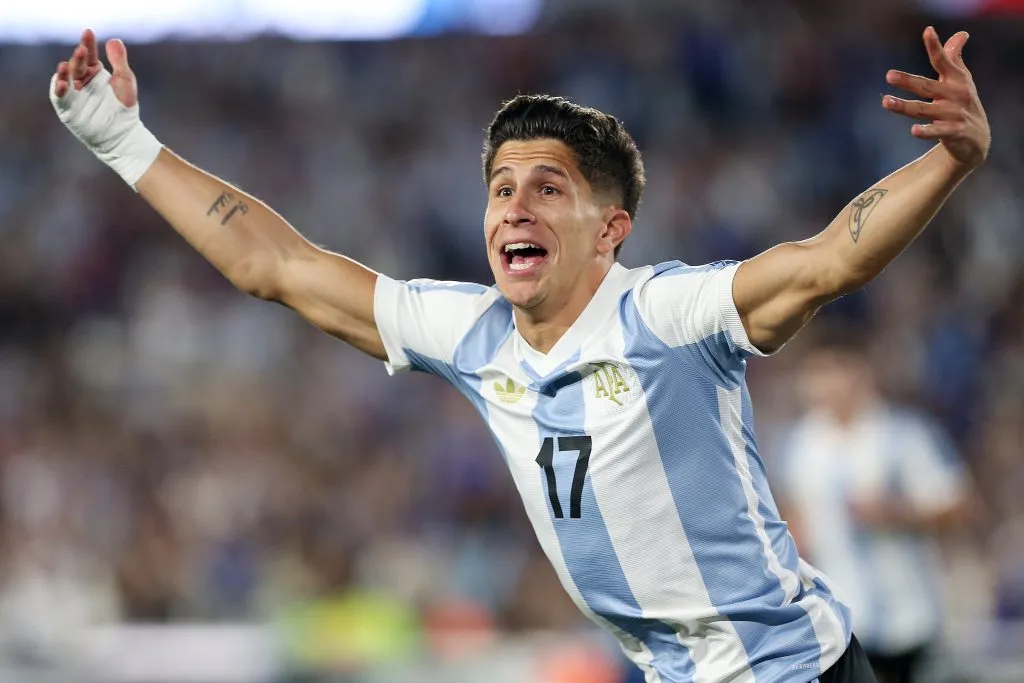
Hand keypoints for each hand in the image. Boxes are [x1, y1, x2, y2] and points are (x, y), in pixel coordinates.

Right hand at [50, 29, 161, 186]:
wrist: (123, 133)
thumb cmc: (125, 107)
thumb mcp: (124, 80)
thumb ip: (119, 60)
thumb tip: (114, 39)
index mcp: (94, 72)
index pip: (88, 54)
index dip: (87, 43)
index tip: (88, 32)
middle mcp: (81, 80)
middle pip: (77, 64)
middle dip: (77, 57)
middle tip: (81, 50)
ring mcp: (74, 94)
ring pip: (65, 78)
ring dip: (64, 71)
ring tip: (66, 65)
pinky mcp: (68, 108)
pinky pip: (59, 97)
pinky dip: (58, 89)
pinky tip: (62, 83)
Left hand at [883, 26, 989, 171]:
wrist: (977, 138)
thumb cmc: (962, 103)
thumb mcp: (961, 80)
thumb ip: (954, 58)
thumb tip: (960, 34)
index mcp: (957, 79)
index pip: (943, 61)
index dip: (935, 46)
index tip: (927, 31)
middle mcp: (956, 94)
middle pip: (927, 86)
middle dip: (908, 81)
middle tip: (889, 75)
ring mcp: (955, 114)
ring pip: (924, 110)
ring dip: (904, 106)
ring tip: (886, 102)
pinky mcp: (954, 132)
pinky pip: (937, 131)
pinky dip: (926, 131)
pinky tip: (914, 130)